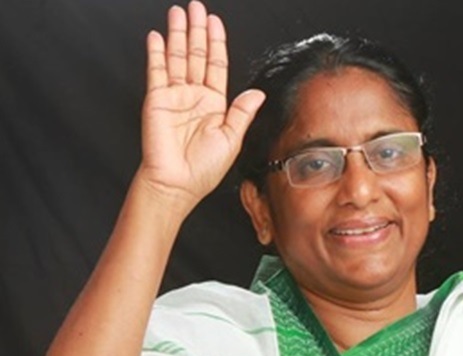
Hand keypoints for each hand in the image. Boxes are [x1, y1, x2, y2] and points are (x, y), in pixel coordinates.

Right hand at [139, 1, 264, 209]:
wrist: (178, 183)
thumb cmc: (204, 169)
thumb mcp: (232, 139)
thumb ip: (242, 112)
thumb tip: (257, 92)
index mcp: (214, 104)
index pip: (216, 65)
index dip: (216, 43)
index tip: (215, 22)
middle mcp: (194, 96)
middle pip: (196, 55)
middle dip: (197, 30)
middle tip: (196, 7)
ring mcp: (175, 96)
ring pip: (177, 57)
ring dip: (178, 34)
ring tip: (178, 12)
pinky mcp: (157, 100)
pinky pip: (157, 71)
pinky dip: (156, 53)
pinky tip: (157, 37)